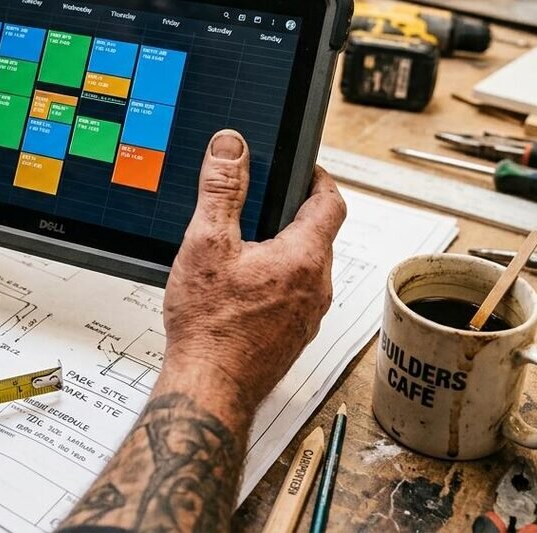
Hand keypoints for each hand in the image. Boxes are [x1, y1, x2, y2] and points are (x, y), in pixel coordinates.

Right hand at [162, 130, 345, 417]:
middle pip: (318, 236)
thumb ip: (221, 189)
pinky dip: (275, 285)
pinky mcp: (292, 339)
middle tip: (264, 204)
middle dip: (294, 216)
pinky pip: (293, 299)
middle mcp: (315, 288)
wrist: (208, 389)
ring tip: (245, 248)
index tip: (305, 168)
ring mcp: (307, 318)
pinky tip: (241, 291)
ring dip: (283, 253)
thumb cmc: (209, 327)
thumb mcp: (206, 243)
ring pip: (305, 270)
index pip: (331, 202)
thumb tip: (231, 147)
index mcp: (303, 258)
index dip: (318, 178)